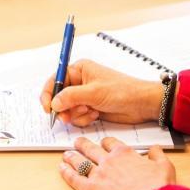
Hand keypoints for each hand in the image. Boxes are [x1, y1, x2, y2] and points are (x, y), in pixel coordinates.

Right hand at [40, 60, 163, 126]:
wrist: (141, 104)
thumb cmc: (122, 91)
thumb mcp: (94, 92)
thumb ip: (71, 97)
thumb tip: (54, 102)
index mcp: (79, 70)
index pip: (55, 80)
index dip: (48, 94)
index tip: (48, 107)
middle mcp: (79, 82)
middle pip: (59, 98)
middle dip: (64, 109)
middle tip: (67, 117)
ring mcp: (84, 96)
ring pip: (67, 110)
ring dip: (76, 115)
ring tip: (90, 112)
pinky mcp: (89, 108)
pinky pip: (77, 117)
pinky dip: (83, 119)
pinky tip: (96, 115)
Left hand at [59, 136, 176, 189]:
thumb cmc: (158, 189)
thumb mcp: (165, 166)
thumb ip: (158, 155)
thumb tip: (155, 149)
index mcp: (125, 154)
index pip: (110, 143)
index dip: (105, 143)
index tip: (103, 143)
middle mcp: (109, 161)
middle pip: (91, 149)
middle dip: (83, 145)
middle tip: (77, 143)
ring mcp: (98, 175)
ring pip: (80, 161)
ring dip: (71, 157)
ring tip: (66, 155)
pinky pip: (73, 178)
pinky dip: (66, 172)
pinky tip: (61, 169)